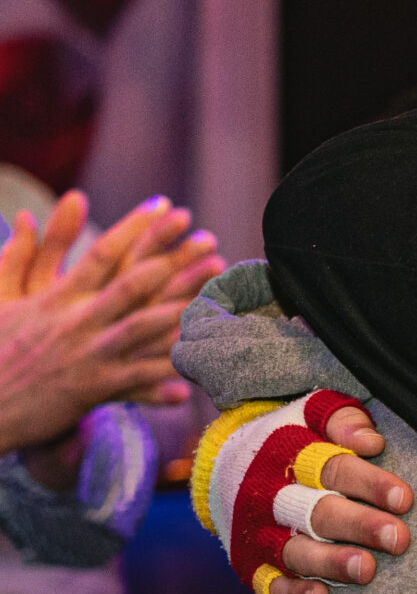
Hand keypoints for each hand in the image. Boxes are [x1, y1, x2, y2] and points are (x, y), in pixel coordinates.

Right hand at [0, 192, 223, 452]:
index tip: (165, 205)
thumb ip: (16, 255)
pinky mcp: (92, 389)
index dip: (136, 226)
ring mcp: (87, 355)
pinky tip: (199, 366)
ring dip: (184, 308)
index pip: (101, 253)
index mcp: (56, 298)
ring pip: (142, 328)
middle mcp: (76, 322)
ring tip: (219, 294)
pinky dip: (168, 373)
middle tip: (209, 239)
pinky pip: (139, 378)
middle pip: (133, 283)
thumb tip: (22, 215)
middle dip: (174, 259)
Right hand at [257, 402, 412, 593]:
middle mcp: (270, 496)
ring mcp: (257, 533)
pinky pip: (269, 584)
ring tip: (366, 570)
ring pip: (296, 551)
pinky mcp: (249, 563)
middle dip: (360, 526)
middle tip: (397, 538)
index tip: (404, 499)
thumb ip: (344, 420)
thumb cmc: (294, 437)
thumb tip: (371, 442)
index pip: (334, 469)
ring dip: (331, 563)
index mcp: (289, 454)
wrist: (224, 463)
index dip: (370, 483)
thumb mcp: (314, 414)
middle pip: (318, 512)